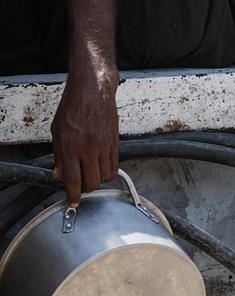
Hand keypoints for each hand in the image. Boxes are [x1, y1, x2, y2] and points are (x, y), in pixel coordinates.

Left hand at [51, 70, 118, 205]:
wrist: (94, 92)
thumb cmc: (73, 107)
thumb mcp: (57, 131)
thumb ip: (58, 155)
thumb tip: (57, 174)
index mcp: (70, 147)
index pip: (72, 180)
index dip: (73, 196)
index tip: (73, 203)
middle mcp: (88, 149)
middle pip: (91, 183)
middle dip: (86, 189)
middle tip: (81, 186)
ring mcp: (103, 147)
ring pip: (104, 178)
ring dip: (98, 181)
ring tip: (92, 174)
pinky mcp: (115, 144)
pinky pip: (114, 167)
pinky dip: (108, 172)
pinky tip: (102, 168)